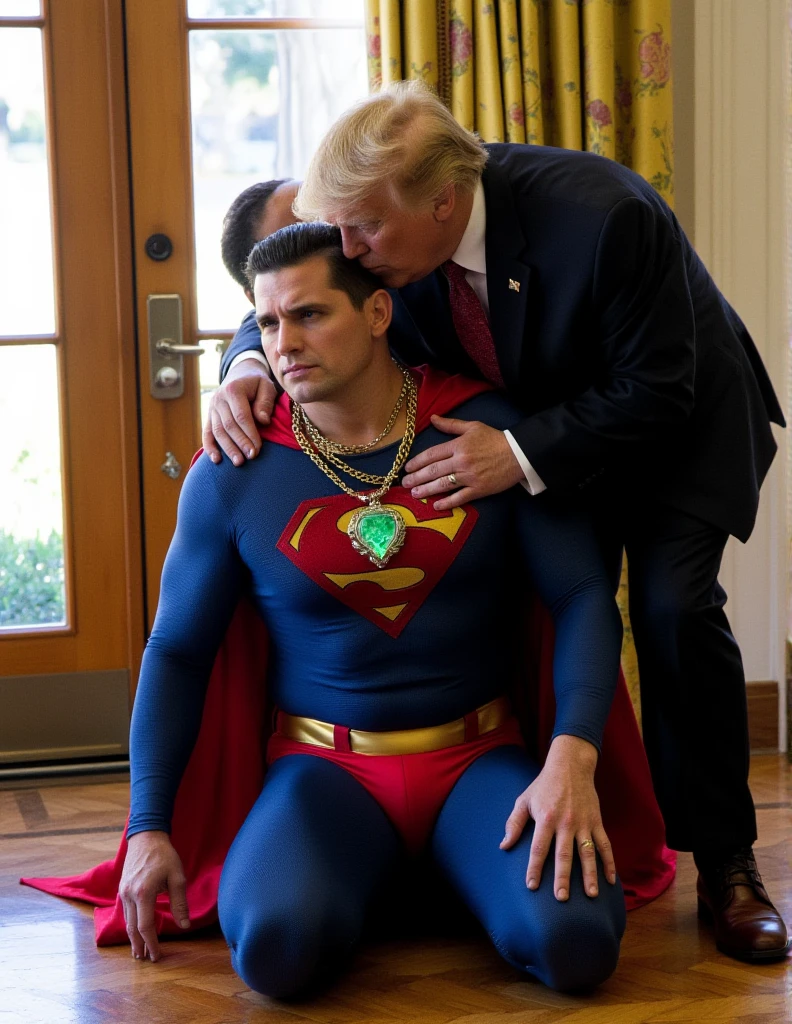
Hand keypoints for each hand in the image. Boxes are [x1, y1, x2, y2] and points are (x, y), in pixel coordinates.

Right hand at [119, 831, 189, 961]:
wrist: (146, 837)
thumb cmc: (164, 856)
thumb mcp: (178, 877)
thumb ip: (180, 902)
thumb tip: (185, 925)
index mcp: (143, 893)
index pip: (146, 926)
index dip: (152, 943)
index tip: (157, 956)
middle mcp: (129, 895)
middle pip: (132, 928)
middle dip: (139, 945)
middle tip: (146, 959)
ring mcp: (123, 892)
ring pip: (127, 921)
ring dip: (133, 937)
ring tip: (139, 950)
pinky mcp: (122, 888)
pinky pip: (125, 912)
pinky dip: (130, 924)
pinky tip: (135, 930)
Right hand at [202, 358, 276, 466]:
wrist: (240, 374)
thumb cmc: (257, 383)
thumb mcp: (266, 386)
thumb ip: (265, 402)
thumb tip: (263, 421)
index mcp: (233, 390)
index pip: (241, 416)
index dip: (249, 433)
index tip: (258, 448)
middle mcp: (219, 399)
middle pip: (228, 425)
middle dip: (240, 443)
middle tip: (251, 457)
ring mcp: (212, 407)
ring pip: (217, 431)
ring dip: (227, 448)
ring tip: (238, 462)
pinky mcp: (209, 416)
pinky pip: (207, 433)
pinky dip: (210, 447)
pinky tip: (216, 460)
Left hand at [401, 416, 524, 508]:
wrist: (519, 454)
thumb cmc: (495, 439)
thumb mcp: (473, 427)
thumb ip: (451, 425)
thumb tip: (433, 418)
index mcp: (459, 446)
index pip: (432, 454)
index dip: (417, 462)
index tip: (407, 468)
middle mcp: (461, 461)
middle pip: (434, 471)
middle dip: (417, 478)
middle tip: (405, 483)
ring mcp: (470, 477)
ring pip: (443, 485)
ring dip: (427, 490)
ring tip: (414, 494)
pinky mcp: (479, 489)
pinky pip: (460, 498)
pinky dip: (447, 503)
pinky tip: (436, 506)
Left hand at [500, 735, 616, 900]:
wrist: (570, 765)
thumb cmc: (544, 785)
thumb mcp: (524, 800)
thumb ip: (514, 823)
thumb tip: (504, 846)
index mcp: (546, 818)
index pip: (539, 848)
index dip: (534, 868)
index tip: (531, 886)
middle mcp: (565, 822)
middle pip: (564, 854)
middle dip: (562, 878)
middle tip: (561, 899)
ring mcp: (583, 823)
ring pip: (587, 852)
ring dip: (589, 874)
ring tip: (590, 895)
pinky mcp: (596, 821)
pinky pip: (605, 844)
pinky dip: (609, 862)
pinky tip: (610, 880)